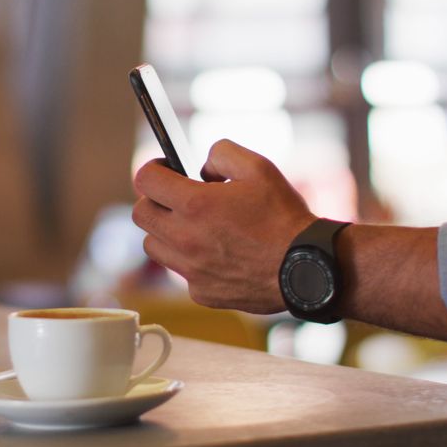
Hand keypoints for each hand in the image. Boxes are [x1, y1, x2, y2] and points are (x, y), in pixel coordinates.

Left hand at [132, 139, 315, 313]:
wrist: (306, 268)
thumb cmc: (284, 218)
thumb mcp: (258, 167)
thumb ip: (221, 154)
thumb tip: (202, 167)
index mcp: (195, 204)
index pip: (145, 180)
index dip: (153, 169)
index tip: (164, 169)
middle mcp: (185, 238)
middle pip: (141, 215)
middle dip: (155, 200)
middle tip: (178, 197)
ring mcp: (191, 270)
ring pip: (154, 246)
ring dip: (167, 232)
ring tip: (196, 226)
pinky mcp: (201, 293)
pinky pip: (181, 272)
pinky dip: (191, 260)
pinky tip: (217, 253)